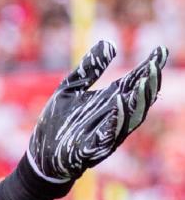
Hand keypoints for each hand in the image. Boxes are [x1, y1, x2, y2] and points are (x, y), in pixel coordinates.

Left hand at [26, 41, 166, 183]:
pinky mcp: (91, 149)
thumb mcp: (70, 89)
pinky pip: (108, 134)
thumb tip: (109, 43)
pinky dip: (116, 119)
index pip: (135, 82)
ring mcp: (105, 134)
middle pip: (138, 100)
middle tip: (155, 65)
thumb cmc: (57, 122)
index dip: (149, 68)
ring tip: (144, 81)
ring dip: (138, 101)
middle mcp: (113, 117)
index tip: (159, 51)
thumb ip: (89, 68)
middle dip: (148, 84)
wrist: (40, 156)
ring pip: (129, 118)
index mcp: (110, 102)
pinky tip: (120, 103)